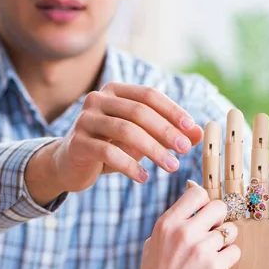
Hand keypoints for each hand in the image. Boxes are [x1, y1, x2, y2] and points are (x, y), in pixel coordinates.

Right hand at [26, 83, 203, 204]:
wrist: (69, 163)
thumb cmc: (110, 147)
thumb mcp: (140, 138)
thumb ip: (167, 133)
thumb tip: (198, 134)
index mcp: (114, 91)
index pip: (149, 95)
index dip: (172, 110)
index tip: (191, 128)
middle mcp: (97, 99)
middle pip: (139, 111)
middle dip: (165, 131)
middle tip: (184, 150)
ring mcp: (85, 120)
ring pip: (125, 131)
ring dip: (153, 149)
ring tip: (171, 167)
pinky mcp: (78, 143)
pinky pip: (108, 152)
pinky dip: (129, 166)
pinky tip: (144, 178)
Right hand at [138, 183, 240, 268]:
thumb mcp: (154, 241)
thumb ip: (171, 223)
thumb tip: (189, 204)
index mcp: (167, 222)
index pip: (197, 193)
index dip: (204, 202)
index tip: (203, 214)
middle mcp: (184, 231)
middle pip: (219, 206)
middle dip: (219, 219)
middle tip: (212, 234)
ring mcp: (200, 248)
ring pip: (231, 230)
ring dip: (226, 241)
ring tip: (213, 253)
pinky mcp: (214, 267)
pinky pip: (235, 251)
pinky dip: (230, 258)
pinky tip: (217, 266)